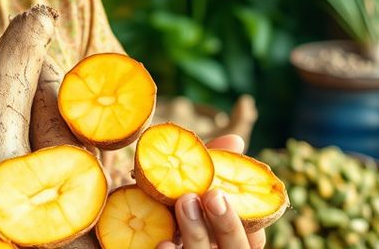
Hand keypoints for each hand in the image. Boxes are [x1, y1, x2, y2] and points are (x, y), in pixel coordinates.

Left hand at [157, 134, 266, 248]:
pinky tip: (162, 242)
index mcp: (228, 240)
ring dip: (196, 232)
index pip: (252, 238)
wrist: (126, 237)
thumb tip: (235, 140)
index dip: (248, 220)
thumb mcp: (191, 188)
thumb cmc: (171, 207)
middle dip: (227, 223)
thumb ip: (212, 169)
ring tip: (184, 202)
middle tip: (212, 196)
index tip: (231, 196)